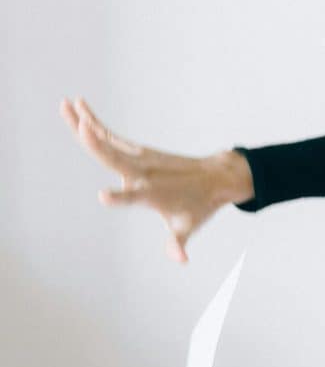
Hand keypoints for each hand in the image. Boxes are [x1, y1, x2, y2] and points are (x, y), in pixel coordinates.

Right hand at [58, 97, 253, 262]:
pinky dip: (95, 123)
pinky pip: (112, 137)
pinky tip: (79, 109)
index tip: (104, 196)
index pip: (134, 197)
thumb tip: (181, 261)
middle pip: (116, 158)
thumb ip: (178, 244)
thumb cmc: (199, 205)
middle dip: (98, 146)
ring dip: (86, 123)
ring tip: (66, 105)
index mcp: (154, 193)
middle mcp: (145, 172)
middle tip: (82, 128)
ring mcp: (141, 158)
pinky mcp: (139, 151)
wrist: (216, 178)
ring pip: (109, 140)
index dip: (121, 197)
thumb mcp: (189, 226)